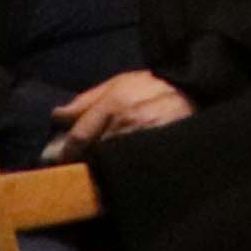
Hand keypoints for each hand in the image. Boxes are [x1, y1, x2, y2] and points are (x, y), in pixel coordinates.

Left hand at [49, 70, 194, 152]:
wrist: (193, 90)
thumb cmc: (151, 85)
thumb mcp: (118, 83)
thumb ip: (87, 99)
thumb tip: (58, 115)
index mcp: (114, 104)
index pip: (80, 136)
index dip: (66, 151)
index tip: (58, 158)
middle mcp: (126, 123)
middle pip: (92, 153)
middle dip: (82, 160)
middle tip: (75, 164)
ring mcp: (142, 139)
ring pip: (110, 161)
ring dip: (100, 165)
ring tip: (97, 166)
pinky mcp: (155, 150)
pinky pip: (130, 164)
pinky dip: (121, 167)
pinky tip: (118, 166)